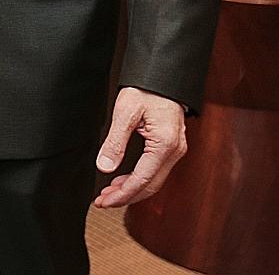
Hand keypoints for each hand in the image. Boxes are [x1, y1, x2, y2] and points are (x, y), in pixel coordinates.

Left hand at [93, 88, 186, 208]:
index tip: (104, 201)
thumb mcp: (125, 112)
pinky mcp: (171, 147)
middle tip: (103, 202)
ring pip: (153, 181)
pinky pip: (155, 171)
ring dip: (131, 190)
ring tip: (109, 194)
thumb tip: (104, 167)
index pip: (142, 179)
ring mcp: (175, 150)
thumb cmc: (146, 89)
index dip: (122, 194)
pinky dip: (139, 180)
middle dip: (125, 197)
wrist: (162, 76)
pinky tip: (122, 181)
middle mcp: (175, 151)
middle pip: (150, 186)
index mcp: (165, 144)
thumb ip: (114, 141)